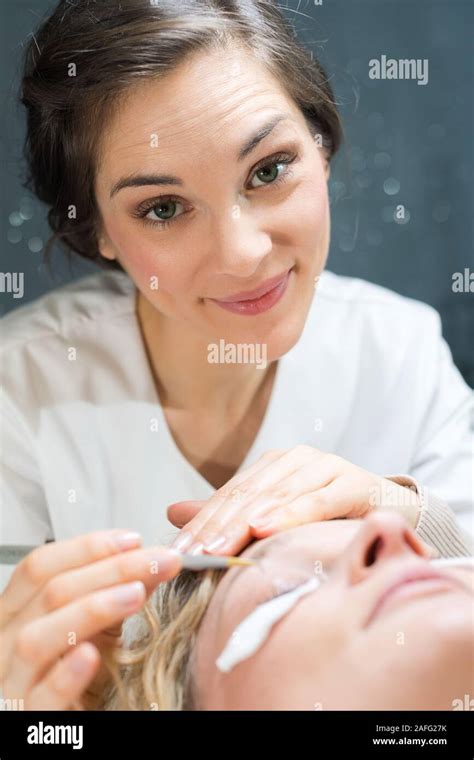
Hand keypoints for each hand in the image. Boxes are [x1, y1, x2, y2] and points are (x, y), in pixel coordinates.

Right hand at [0, 530, 181, 708]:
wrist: (60, 731)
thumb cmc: (71, 685)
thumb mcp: (94, 633)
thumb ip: (118, 597)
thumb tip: (154, 563)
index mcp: (15, 616)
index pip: (40, 567)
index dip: (87, 548)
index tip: (133, 540)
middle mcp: (4, 644)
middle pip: (50, 593)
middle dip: (110, 569)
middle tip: (158, 561)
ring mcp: (10, 682)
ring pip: (38, 638)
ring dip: (92, 609)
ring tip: (137, 594)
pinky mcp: (25, 719)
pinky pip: (39, 697)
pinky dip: (64, 675)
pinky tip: (91, 656)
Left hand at [168, 446, 420, 554]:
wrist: (392, 509)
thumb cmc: (333, 515)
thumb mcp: (279, 515)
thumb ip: (230, 514)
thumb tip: (173, 513)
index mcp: (274, 466)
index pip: (230, 494)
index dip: (202, 521)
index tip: (177, 550)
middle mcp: (295, 460)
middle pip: (248, 495)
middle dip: (216, 525)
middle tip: (191, 552)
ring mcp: (325, 467)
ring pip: (276, 496)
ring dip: (244, 522)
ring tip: (218, 545)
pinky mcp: (352, 482)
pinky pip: (317, 500)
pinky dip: (289, 513)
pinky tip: (264, 526)